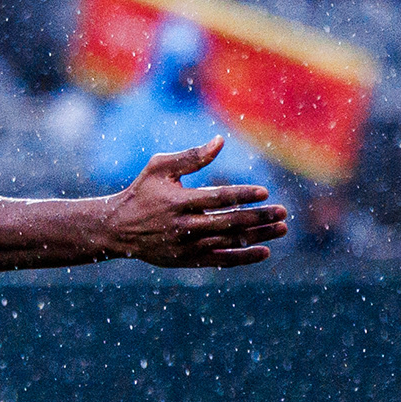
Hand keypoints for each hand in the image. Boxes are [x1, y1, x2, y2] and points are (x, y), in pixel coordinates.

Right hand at [103, 138, 287, 267]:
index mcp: (177, 200)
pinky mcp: (187, 260)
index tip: (264, 192)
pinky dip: (243, 258)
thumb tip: (221, 140)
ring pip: (229, 242)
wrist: (117, 228)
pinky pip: (220, 260)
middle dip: (258, 217)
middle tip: (283, 211)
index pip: (216, 198)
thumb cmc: (142, 192)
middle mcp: (183, 225)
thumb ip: (192, 157)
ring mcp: (186, 245)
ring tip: (282, 229)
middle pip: (228, 222)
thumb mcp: (159, 168)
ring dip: (258, 236)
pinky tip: (265, 251)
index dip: (241, 195)